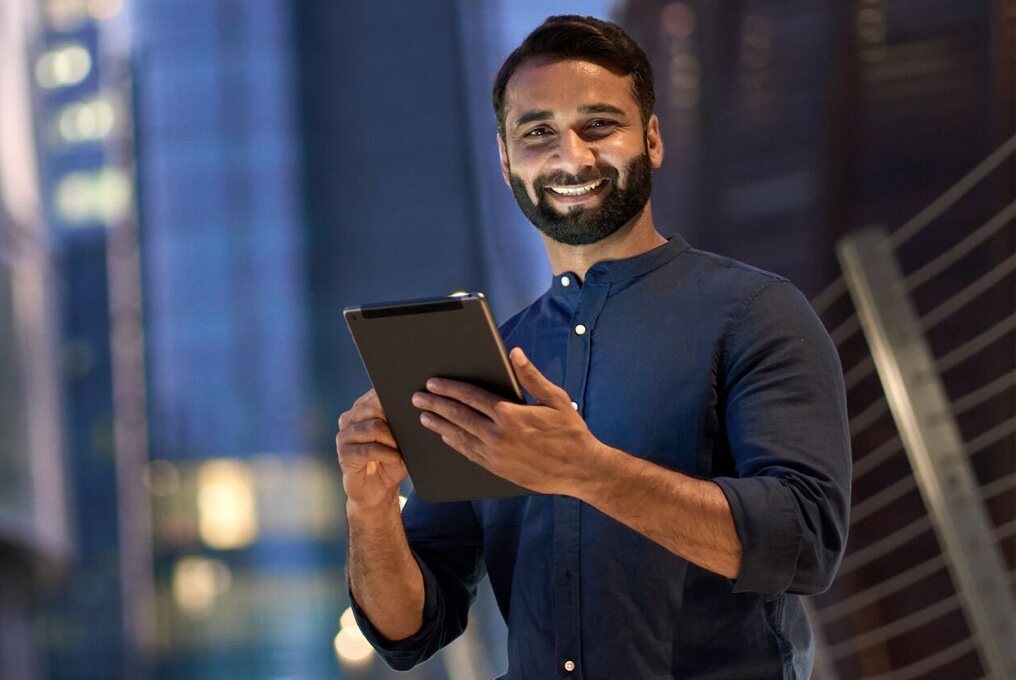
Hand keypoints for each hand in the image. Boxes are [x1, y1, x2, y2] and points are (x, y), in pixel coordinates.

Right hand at [337, 389, 407, 511]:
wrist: (377, 491)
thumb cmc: (391, 460)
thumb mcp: (400, 438)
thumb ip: (403, 421)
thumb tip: (420, 406)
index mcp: (361, 409)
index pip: (377, 393)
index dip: (395, 398)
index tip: (412, 405)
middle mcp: (349, 419)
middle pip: (375, 406)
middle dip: (396, 419)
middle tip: (409, 433)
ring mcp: (344, 437)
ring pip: (373, 427)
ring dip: (394, 439)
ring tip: (403, 449)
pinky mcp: (344, 455)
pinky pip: (369, 449)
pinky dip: (388, 454)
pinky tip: (397, 460)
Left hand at [411, 348, 603, 495]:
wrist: (580, 470)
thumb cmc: (570, 432)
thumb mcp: (556, 399)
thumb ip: (531, 376)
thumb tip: (514, 353)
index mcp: (510, 414)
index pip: (470, 397)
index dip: (449, 388)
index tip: (433, 383)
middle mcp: (498, 435)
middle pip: (458, 416)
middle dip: (435, 405)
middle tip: (418, 397)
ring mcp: (495, 455)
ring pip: (459, 436)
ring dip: (439, 425)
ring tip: (424, 416)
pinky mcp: (497, 469)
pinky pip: (469, 453)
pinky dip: (454, 443)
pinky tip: (445, 436)